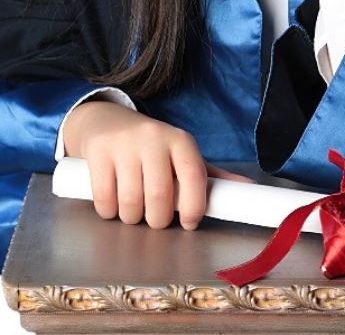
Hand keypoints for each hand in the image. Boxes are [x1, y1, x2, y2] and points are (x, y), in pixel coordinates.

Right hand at [62, 100, 253, 228]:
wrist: (106, 121)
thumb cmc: (151, 147)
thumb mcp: (180, 155)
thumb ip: (210, 175)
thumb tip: (246, 189)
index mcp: (181, 140)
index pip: (195, 177)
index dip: (194, 207)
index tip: (189, 222)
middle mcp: (154, 138)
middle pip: (159, 198)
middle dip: (157, 219)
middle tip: (155, 216)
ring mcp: (124, 145)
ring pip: (130, 204)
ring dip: (131, 218)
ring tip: (134, 207)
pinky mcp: (98, 152)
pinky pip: (104, 201)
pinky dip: (108, 211)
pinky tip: (113, 201)